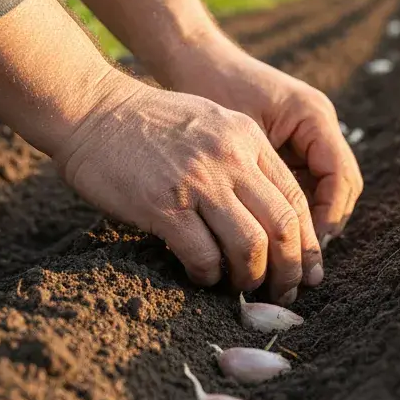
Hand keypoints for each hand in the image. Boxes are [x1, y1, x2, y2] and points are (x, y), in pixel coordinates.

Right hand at [56, 75, 323, 302]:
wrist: (92, 109)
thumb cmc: (150, 123)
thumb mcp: (214, 124)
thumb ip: (245, 160)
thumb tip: (270, 215)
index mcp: (249, 140)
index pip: (296, 199)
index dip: (307, 241)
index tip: (306, 267)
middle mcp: (231, 159)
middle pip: (284, 226)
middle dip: (289, 267)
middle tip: (284, 289)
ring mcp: (198, 181)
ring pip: (250, 244)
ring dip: (251, 276)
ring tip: (242, 286)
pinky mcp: (163, 205)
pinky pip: (202, 253)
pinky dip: (208, 274)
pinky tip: (202, 276)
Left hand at [156, 31, 362, 242]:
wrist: (192, 59)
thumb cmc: (208, 89)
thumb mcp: (235, 135)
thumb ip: (260, 176)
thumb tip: (273, 230)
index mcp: (314, 116)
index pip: (339, 175)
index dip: (328, 214)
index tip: (307, 245)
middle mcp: (321, 124)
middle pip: (343, 185)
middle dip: (327, 223)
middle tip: (306, 260)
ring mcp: (312, 133)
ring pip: (330, 187)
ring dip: (315, 219)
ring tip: (295, 255)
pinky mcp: (296, 142)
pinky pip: (309, 181)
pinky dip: (299, 208)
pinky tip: (279, 234)